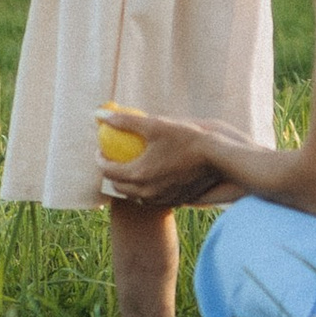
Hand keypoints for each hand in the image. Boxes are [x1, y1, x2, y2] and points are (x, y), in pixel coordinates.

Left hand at [100, 110, 229, 210]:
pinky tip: (151, 175)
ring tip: (130, 167)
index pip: (108, 170)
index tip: (101, 149)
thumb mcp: (154, 125)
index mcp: (138, 175)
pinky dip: (145, 188)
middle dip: (111, 173)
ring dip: (128, 183)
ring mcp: (161, 200)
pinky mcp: (174, 201)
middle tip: (114, 158)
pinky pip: (151, 198)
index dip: (101, 159)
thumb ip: (125, 121)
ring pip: (135, 195)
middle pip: (118, 186)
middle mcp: (146, 193)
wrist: (216, 158)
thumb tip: (98, 115)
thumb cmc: (185, 138)